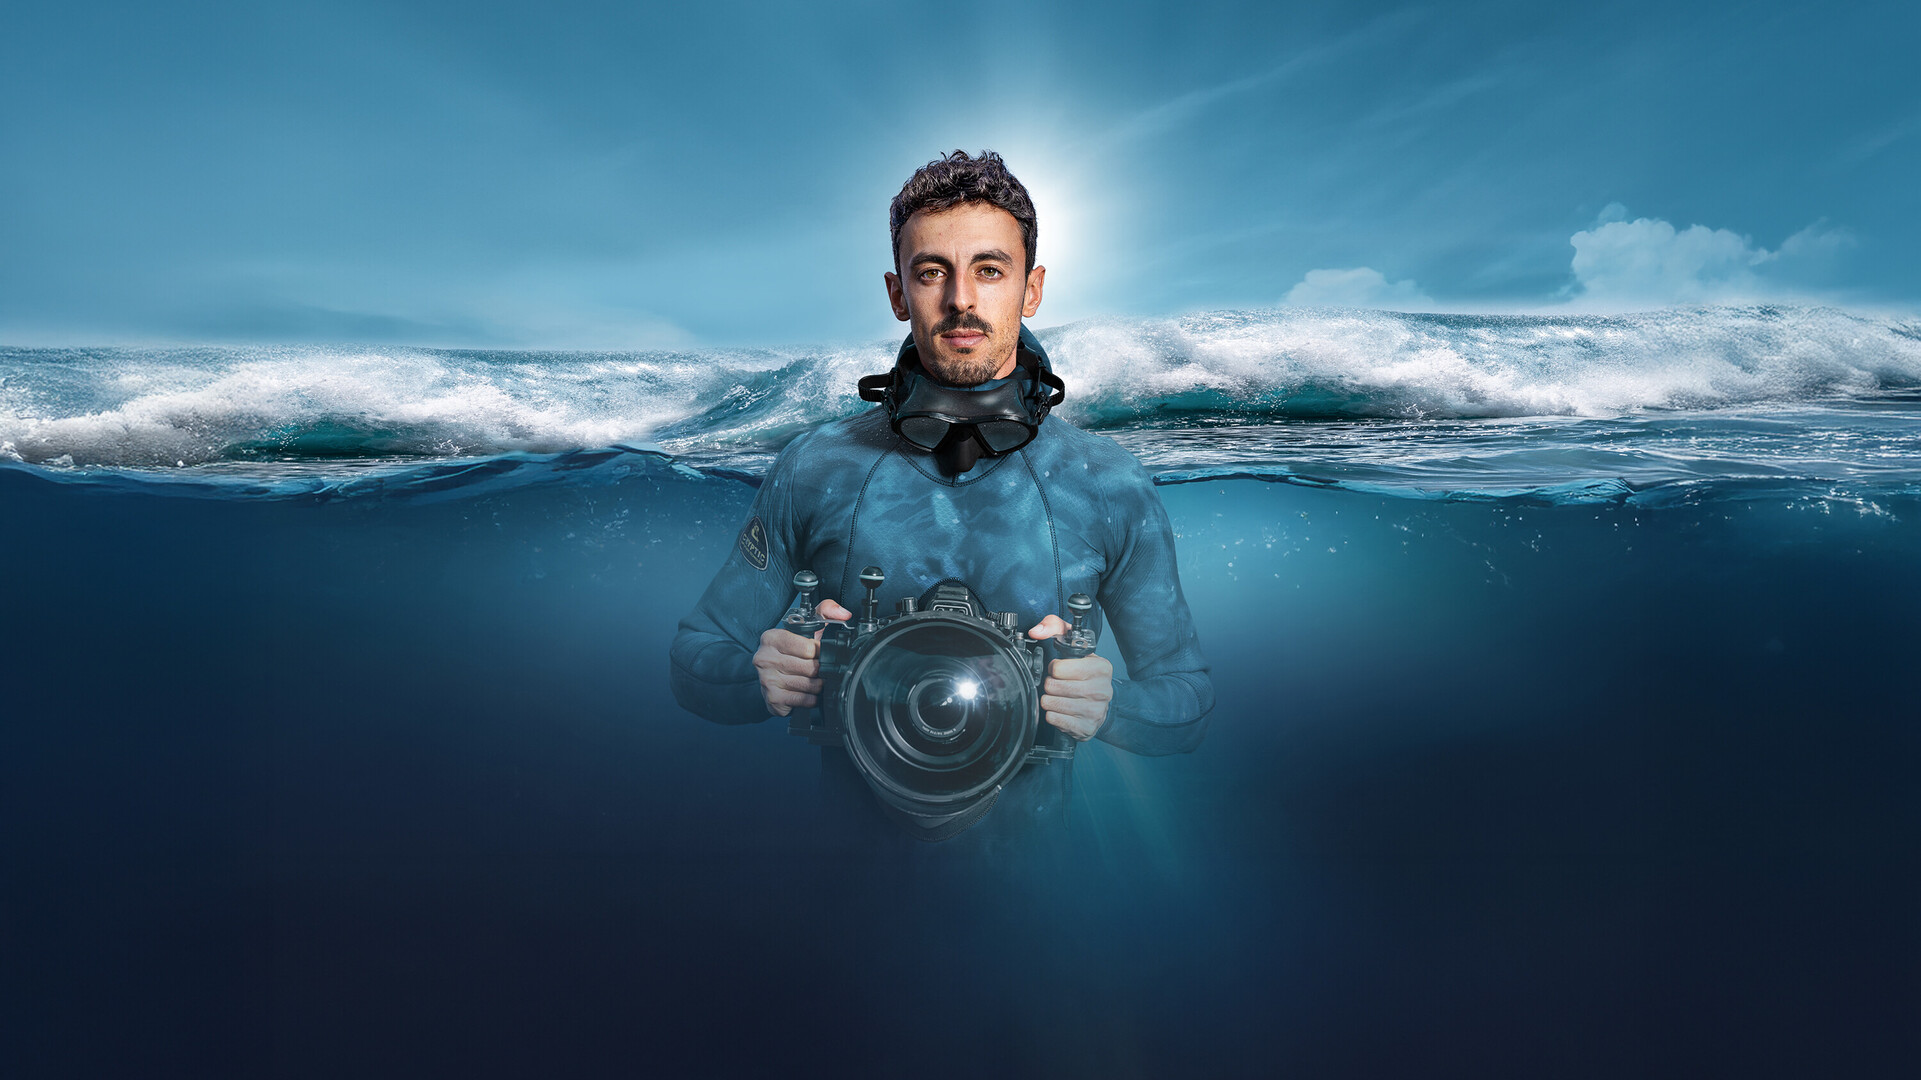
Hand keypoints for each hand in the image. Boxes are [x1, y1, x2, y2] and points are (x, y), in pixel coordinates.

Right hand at [755, 599, 851, 716]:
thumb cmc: (791, 652)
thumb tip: (844, 614)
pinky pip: (803, 700)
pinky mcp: (772, 698)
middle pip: (810, 668)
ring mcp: (766, 679)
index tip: (820, 653)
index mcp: (771, 638)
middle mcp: (765, 658)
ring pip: (809, 685)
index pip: (808, 647)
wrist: (770, 678)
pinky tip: (807, 692)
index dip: (820, 652)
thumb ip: (825, 611)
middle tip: (819, 670)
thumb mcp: (806, 627)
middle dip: (820, 670)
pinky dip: (811, 698)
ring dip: (817, 685)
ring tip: (814, 681)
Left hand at [1027, 614, 1113, 740]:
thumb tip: (1036, 630)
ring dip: (1050, 700)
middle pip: (1053, 687)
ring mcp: (1095, 711)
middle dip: (1050, 685)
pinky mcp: (1086, 728)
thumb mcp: (1075, 647)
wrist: (1102, 704)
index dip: (1054, 668)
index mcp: (1101, 668)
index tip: (1061, 670)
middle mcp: (1101, 690)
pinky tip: (1062, 710)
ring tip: (1059, 697)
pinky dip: (1053, 715)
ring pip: (1051, 703)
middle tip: (1058, 685)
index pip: (1058, 668)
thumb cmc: (1085, 674)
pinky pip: (1053, 719)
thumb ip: (1055, 628)